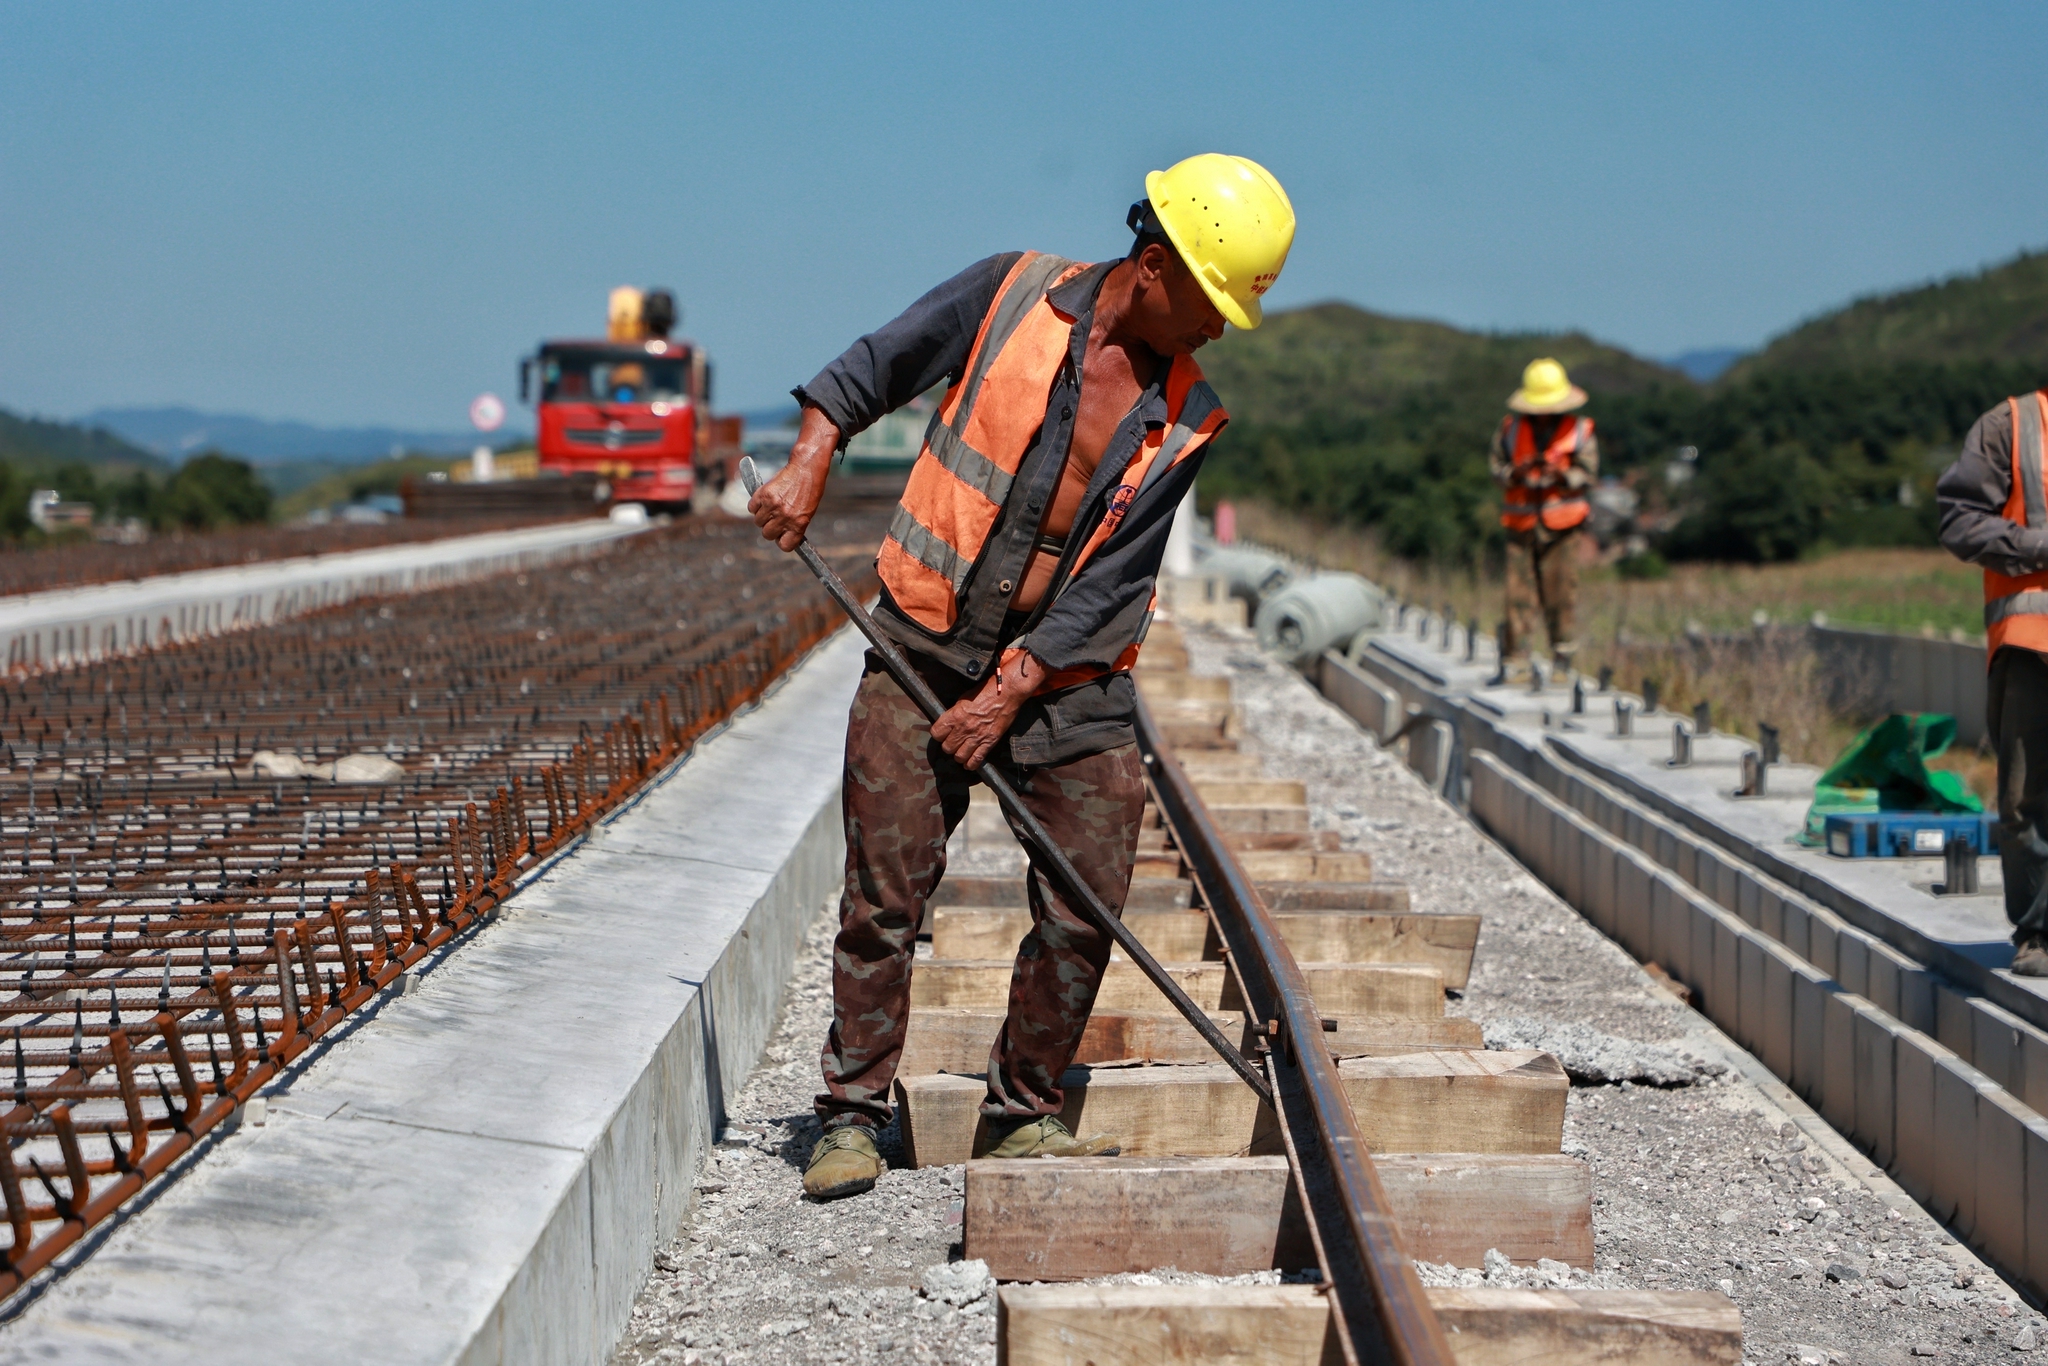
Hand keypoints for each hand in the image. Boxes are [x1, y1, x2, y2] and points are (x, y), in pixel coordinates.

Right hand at [751, 407, 839, 551]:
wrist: (806, 468)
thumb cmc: (809, 490)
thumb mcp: (807, 512)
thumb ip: (794, 524)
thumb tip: (781, 534)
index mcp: (798, 524)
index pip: (785, 545)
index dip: (782, 541)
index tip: (782, 535)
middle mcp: (785, 517)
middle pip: (767, 534)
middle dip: (770, 529)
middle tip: (775, 519)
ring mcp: (773, 505)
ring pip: (758, 521)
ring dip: (762, 516)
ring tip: (771, 506)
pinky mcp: (763, 494)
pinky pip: (752, 508)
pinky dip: (755, 505)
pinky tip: (764, 499)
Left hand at [930, 651, 1046, 769]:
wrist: (1005, 693)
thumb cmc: (985, 692)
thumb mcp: (963, 699)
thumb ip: (954, 713)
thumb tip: (948, 723)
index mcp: (955, 716)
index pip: (936, 733)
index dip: (938, 734)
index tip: (942, 733)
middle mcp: (963, 728)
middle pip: (947, 748)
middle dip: (948, 746)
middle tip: (953, 742)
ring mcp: (976, 737)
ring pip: (959, 757)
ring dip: (959, 755)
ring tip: (961, 752)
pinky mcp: (989, 742)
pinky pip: (976, 760)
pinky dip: (971, 764)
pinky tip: (969, 763)